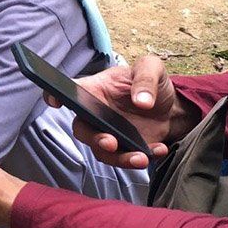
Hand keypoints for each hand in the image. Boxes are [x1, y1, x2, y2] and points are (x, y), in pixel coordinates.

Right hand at [45, 56, 192, 168]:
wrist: (173, 108)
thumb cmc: (153, 84)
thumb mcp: (152, 69)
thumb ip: (146, 79)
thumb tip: (141, 102)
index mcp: (96, 89)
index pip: (70, 91)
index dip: (55, 95)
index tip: (54, 101)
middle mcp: (97, 114)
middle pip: (82, 129)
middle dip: (94, 139)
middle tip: (111, 143)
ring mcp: (109, 133)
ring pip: (102, 151)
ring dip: (119, 158)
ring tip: (140, 157)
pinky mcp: (125, 149)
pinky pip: (125, 159)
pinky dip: (141, 158)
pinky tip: (158, 149)